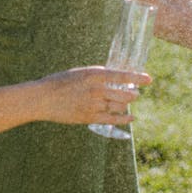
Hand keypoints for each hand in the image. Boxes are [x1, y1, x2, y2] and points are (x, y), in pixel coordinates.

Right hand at [36, 66, 151, 124]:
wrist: (42, 99)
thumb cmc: (59, 83)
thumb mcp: (80, 73)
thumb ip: (97, 75)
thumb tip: (114, 77)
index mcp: (94, 74)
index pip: (122, 75)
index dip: (138, 77)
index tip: (149, 79)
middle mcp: (96, 89)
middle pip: (124, 93)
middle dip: (133, 94)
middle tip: (136, 93)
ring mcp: (93, 105)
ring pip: (120, 106)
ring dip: (127, 104)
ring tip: (129, 102)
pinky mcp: (89, 117)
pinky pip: (112, 119)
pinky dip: (124, 119)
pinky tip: (131, 118)